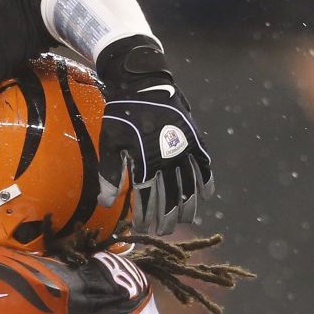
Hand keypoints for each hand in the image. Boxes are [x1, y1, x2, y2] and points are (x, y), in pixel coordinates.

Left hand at [96, 35, 214, 234]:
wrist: (142, 81)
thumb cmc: (121, 113)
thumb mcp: (109, 142)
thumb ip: (109, 173)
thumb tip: (106, 204)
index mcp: (145, 159)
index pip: (147, 196)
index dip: (145, 215)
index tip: (142, 228)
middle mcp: (167, 156)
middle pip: (170, 195)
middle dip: (166, 217)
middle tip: (163, 231)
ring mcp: (184, 146)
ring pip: (189, 184)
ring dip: (187, 205)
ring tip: (185, 220)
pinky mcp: (194, 137)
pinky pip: (204, 164)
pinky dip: (206, 181)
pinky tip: (206, 196)